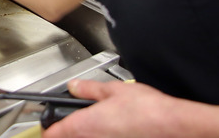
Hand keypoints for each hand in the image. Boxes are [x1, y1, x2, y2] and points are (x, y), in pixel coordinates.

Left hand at [42, 79, 188, 137]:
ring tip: (93, 121)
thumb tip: (75, 86)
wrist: (171, 125)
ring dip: (84, 134)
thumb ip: (89, 89)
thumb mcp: (113, 89)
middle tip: (69, 121)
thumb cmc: (145, 109)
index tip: (48, 122)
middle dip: (66, 131)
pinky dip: (99, 135)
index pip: (52, 134)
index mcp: (83, 124)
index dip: (48, 127)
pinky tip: (110, 128)